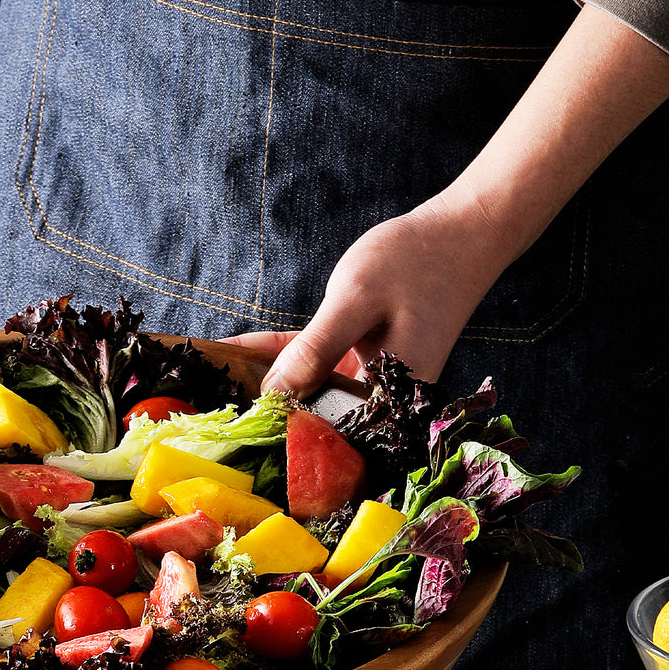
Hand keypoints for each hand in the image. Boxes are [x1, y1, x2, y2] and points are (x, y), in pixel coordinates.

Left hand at [228, 5, 668, 396]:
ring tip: (210, 379)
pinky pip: (318, 362)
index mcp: (390, 401)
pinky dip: (285, 354)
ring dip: (266, 380)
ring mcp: (376, 380)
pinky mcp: (368, 358)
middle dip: (261, 410)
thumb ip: (315, 350)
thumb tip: (273, 396)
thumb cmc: (416, 262)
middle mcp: (385, 401)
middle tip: (204, 412)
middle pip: (313, 415)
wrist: (464, 233)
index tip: (226, 434)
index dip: (273, 435)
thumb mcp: (356, 301)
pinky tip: (240, 348)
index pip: (324, 434)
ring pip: (311, 387)